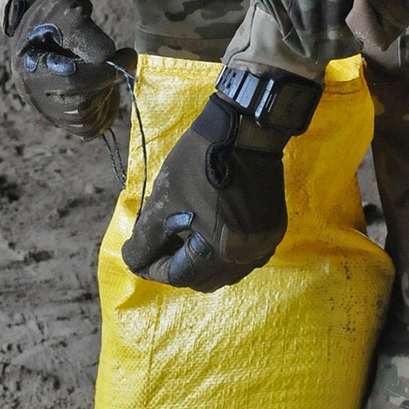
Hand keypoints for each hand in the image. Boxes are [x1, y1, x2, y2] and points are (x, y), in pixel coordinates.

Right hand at [6, 0, 135, 139]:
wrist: (41, 25)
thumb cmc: (53, 17)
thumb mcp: (66, 13)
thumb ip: (84, 33)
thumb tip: (108, 58)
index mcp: (29, 68)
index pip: (72, 81)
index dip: (104, 72)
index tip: (127, 55)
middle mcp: (33, 95)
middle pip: (79, 107)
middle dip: (107, 84)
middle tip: (122, 61)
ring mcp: (46, 108)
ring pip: (85, 122)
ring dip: (106, 98)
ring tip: (108, 73)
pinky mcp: (59, 115)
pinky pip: (87, 128)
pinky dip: (104, 112)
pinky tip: (107, 89)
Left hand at [121, 68, 321, 291]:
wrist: (244, 130)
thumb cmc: (199, 164)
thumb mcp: (164, 200)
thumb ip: (146, 238)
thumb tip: (134, 261)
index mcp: (219, 253)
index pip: (178, 275)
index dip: (152, 267)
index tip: (137, 255)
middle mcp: (246, 257)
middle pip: (202, 278)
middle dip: (176, 264)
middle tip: (158, 244)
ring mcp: (264, 243)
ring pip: (225, 270)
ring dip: (200, 260)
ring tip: (182, 236)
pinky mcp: (274, 228)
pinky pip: (244, 254)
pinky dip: (223, 250)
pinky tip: (210, 232)